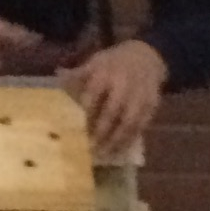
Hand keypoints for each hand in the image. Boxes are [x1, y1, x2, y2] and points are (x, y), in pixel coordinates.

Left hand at [60, 40, 167, 154]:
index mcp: (105, 73)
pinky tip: (121, 149)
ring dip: (117, 140)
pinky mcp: (151, 106)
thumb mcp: (95, 62)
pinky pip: (141, 126)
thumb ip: (79, 76)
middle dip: (101, 131)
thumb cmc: (114, 62)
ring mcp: (139, 97)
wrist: (146, 57)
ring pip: (129, 123)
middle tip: (91, 148)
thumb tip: (58, 84)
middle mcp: (123, 85)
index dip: (86, 113)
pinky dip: (131, 139)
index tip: (77, 129)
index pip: (93, 95)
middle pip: (112, 113)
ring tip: (106, 153)